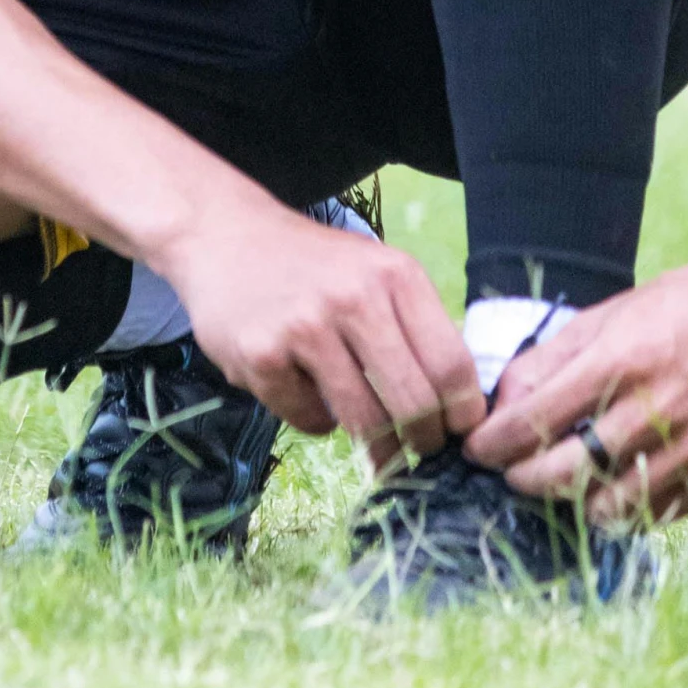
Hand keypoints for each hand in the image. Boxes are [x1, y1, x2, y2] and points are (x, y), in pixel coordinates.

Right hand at [162, 206, 484, 457]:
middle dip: (423, 440)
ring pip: (364, 420)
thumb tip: (461, 407)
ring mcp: (305, 327)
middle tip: (419, 452)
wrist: (223, 234)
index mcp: (395, 275)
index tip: (461, 436)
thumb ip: (415, 327)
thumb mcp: (375, 272)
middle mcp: (354, 297)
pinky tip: (305, 388)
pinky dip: (316, 419)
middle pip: (414, 402)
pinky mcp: (261, 355)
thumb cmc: (314, 265)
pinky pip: (310, 420)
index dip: (463, 414)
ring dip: (373, 442)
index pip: (451, 364)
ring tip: (371, 438)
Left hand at [463, 240, 687, 520]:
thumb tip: (502, 402)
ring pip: (611, 505)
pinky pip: (657, 513)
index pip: (538, 419)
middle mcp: (658, 408)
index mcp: (621, 361)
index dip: (496, 443)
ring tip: (559, 486)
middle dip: (525, 479)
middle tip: (511, 474)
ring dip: (573, 502)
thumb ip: (551, 360)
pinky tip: (608, 490)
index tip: (476, 450)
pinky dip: (625, 508)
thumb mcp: (607, 317)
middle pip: (568, 472)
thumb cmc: (677, 307)